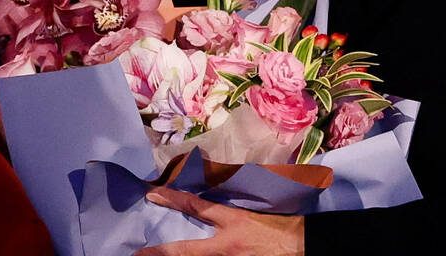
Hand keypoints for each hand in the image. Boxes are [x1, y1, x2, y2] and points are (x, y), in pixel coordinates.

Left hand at [133, 187, 304, 255]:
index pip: (197, 206)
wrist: (306, 247)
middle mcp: (228, 246)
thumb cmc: (283, 226)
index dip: (173, 199)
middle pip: (188, 251)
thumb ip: (229, 208)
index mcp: (233, 222)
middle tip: (139, 254)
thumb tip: (206, 200)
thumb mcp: (253, 211)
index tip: (151, 194)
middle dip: (162, 253)